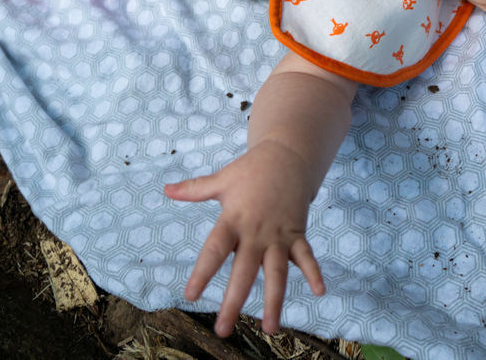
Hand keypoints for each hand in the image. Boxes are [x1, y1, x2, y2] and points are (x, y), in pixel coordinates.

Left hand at [164, 140, 325, 335]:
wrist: (288, 155)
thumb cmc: (251, 170)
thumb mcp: (222, 179)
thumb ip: (194, 189)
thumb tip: (166, 190)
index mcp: (233, 220)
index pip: (214, 250)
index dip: (203, 273)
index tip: (190, 296)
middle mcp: (255, 232)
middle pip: (243, 271)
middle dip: (233, 302)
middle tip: (222, 330)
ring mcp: (278, 235)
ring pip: (276, 272)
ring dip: (274, 300)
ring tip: (269, 328)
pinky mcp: (297, 233)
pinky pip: (306, 256)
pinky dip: (313, 272)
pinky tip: (320, 292)